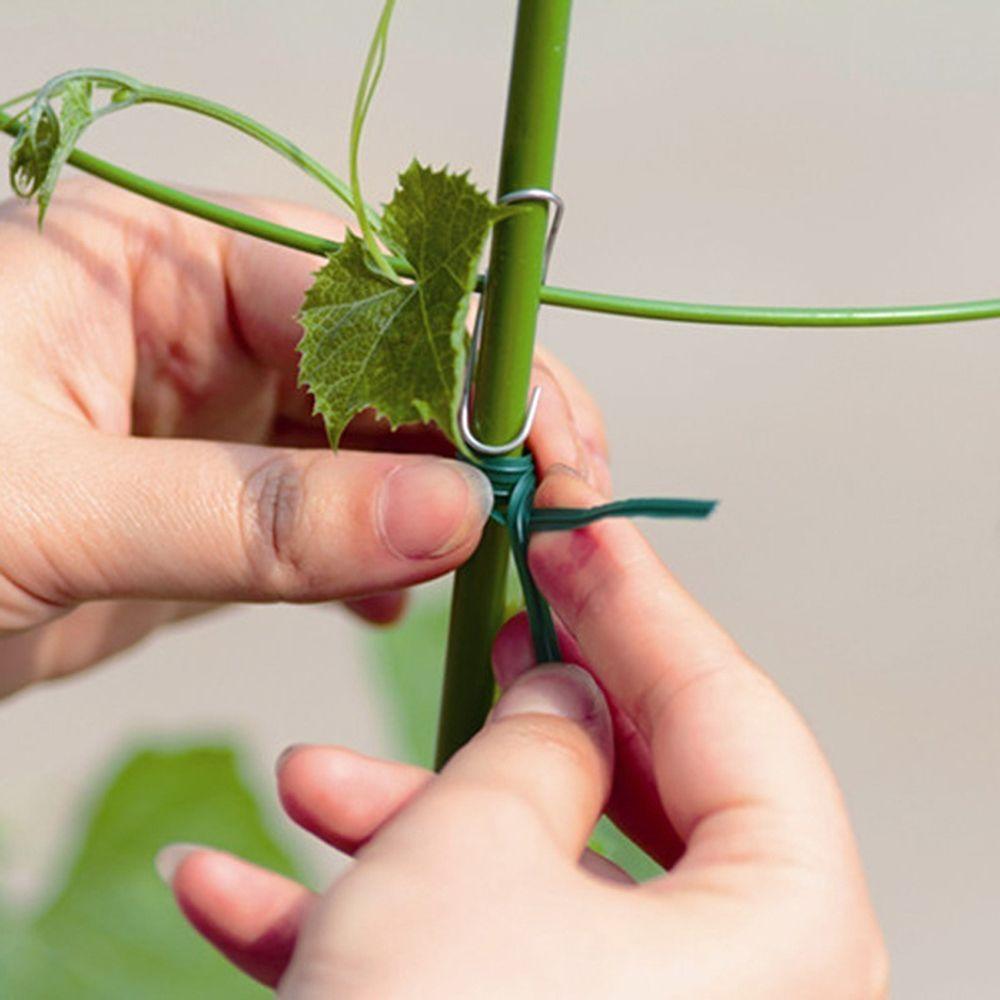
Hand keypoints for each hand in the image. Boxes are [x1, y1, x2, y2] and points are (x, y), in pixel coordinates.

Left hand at [0, 181, 608, 695]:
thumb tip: (449, 512)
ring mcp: (208, 419)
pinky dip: (378, 559)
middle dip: (476, 433)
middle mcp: (193, 325)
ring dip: (439, 501)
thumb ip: (261, 516)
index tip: (549, 448)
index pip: (361, 283)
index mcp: (150, 261)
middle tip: (551, 513)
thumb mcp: (53, 507)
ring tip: (494, 564)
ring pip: (369, 441)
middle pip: (385, 359)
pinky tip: (402, 600)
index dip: (470, 363)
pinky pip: (326, 516)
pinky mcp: (208, 505)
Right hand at [160, 468, 887, 997]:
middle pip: (629, 798)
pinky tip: (242, 888)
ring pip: (532, 890)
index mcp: (783, 934)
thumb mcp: (472, 862)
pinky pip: (472, 975)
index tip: (579, 529)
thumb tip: (568, 692)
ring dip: (406, 831)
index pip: (728, 709)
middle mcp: (736, 992)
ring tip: (305, 774)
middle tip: (479, 631)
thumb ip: (535, 749)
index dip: (639, 601)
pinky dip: (365, 929)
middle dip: (520, 716)